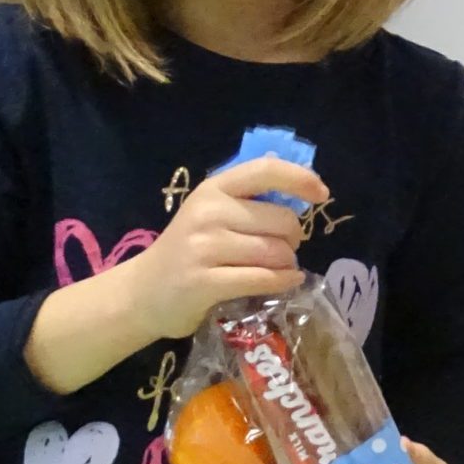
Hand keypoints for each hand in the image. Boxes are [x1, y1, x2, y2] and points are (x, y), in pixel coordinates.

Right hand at [24, 155, 331, 395]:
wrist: (142, 293)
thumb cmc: (188, 250)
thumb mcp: (212, 212)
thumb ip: (249, 198)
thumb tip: (303, 182)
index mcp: (213, 189)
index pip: (266, 170)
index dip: (300, 179)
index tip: (321, 194)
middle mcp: (208, 213)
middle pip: (283, 220)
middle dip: (293, 238)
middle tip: (281, 248)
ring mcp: (204, 248)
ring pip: (277, 252)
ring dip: (287, 264)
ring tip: (276, 268)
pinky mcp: (205, 282)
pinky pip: (264, 279)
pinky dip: (283, 282)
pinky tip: (284, 282)